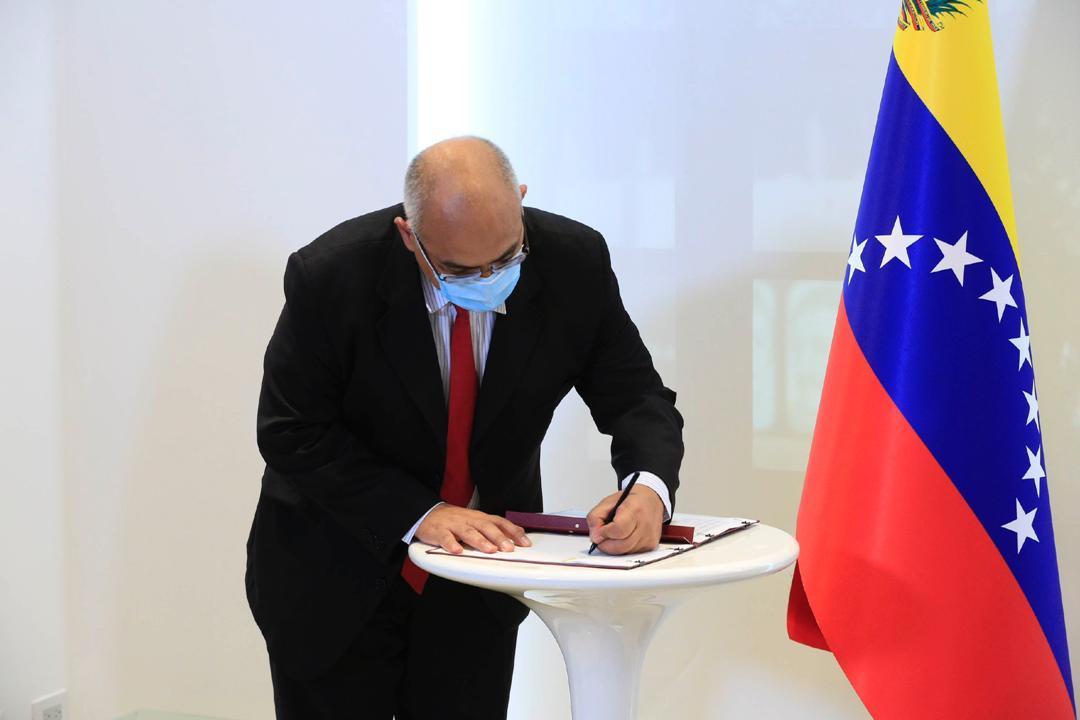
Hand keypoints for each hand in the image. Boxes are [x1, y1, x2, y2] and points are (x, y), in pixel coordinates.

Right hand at [415, 505, 531, 553]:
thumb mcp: (477, 521)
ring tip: (489, 550)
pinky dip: (451, 544)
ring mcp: (454, 525)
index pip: (500, 522)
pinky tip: (457, 551)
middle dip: (499, 537)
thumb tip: (518, 536)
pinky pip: (445, 538)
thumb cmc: (456, 520)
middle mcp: (469, 520)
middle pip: (486, 527)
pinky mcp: (439, 531)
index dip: (513, 532)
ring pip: (468, 532)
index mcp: (480, 518)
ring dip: (480, 541)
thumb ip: (495, 528)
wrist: (429, 513)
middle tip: (509, 549)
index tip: (525, 543)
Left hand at [586, 485, 664, 554]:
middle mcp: (645, 524)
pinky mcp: (651, 546)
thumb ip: (595, 517)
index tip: (599, 531)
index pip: (618, 529)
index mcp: (635, 509)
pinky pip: (630, 553)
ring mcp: (649, 537)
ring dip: (613, 547)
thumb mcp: (608, 502)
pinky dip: (622, 549)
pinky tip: (622, 538)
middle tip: (602, 537)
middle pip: (621, 545)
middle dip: (606, 544)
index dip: (605, 532)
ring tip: (612, 535)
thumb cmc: (630, 500)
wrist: (651, 501)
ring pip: (624, 552)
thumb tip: (595, 537)